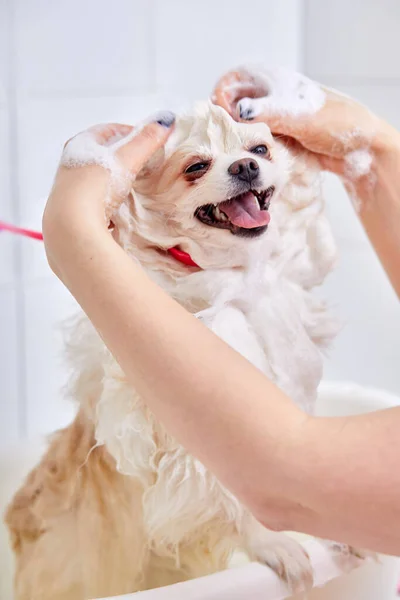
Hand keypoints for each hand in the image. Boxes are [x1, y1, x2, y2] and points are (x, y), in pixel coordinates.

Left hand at [42, 113, 174, 277]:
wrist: (73, 227)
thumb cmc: (96, 186)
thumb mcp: (126, 159)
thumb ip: (147, 140)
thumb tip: (165, 121)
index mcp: (81, 143)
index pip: (110, 130)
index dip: (132, 133)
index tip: (149, 141)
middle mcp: (72, 162)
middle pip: (103, 153)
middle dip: (125, 157)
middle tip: (145, 163)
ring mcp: (71, 187)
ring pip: (99, 176)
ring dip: (116, 179)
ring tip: (135, 186)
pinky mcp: (74, 210)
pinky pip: (97, 198)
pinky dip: (110, 198)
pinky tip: (120, 208)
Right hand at [212, 66, 394, 178]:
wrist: (358, 149)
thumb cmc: (335, 121)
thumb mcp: (299, 115)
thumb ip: (269, 113)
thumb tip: (240, 113)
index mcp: (271, 80)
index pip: (231, 82)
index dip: (222, 96)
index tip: (222, 115)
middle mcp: (267, 99)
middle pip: (232, 108)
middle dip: (227, 124)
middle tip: (226, 141)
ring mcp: (271, 121)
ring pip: (242, 130)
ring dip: (238, 143)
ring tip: (237, 155)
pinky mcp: (275, 142)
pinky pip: (254, 147)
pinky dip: (250, 155)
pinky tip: (249, 163)